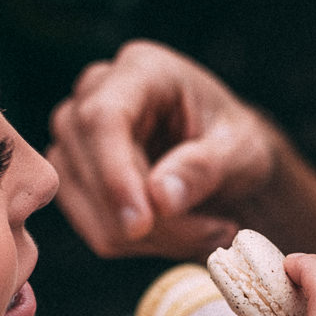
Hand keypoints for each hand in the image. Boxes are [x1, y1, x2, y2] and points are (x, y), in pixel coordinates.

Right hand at [49, 41, 283, 259]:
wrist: (228, 159)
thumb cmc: (236, 142)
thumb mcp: (242, 151)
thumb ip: (204, 168)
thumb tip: (160, 199)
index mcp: (141, 69)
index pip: (103, 118)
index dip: (115, 173)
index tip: (141, 224)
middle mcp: (95, 94)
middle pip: (90, 166)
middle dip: (150, 220)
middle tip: (218, 232)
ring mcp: (75, 136)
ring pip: (87, 205)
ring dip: (150, 239)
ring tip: (209, 232)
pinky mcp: (74, 176)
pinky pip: (93, 228)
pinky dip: (140, 246)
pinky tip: (182, 235)